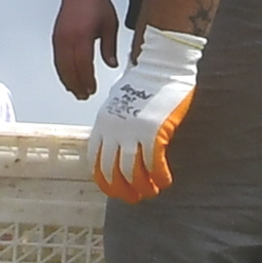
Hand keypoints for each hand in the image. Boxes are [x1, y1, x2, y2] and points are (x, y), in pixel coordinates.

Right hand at [53, 0, 124, 100]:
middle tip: (83, 96)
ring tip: (75, 90)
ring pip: (60, 65)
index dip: (87, 80)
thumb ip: (110, 47)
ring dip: (67, 80)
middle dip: (76, 84)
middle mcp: (68, 38)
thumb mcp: (110, 25)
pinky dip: (61, 70)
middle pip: (70, 69)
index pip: (83, 65)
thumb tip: (112, 64)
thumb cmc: (96, 2)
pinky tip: (66, 76)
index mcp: (82, 36)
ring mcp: (59, 37)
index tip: (92, 90)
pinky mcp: (56, 35)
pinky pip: (57, 58)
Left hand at [89, 27, 202, 202]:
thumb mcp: (118, 103)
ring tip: (152, 192)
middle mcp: (113, 131)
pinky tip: (165, 182)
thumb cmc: (142, 82)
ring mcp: (132, 132)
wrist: (160, 65)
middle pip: (111, 172)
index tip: (115, 190)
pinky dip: (160, 177)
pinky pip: (154, 164)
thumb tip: (119, 144)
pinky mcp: (153, 132)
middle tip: (135, 198)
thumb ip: (115, 124)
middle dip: (123, 190)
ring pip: (132, 173)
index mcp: (103, 124)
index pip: (96, 162)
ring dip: (142, 187)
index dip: (105, 181)